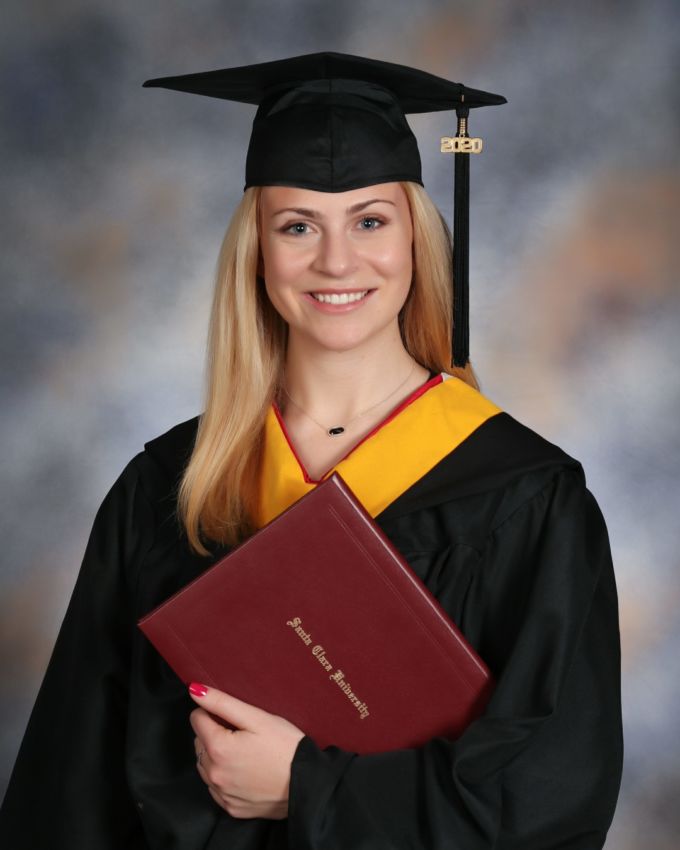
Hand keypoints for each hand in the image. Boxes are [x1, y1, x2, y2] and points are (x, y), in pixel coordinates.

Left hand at [189, 682, 305, 819]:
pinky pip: (216, 787)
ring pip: (205, 765)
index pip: (197, 719)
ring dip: (216, 755)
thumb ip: (223, 703)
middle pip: (199, 742)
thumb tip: (195, 690)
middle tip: (242, 732)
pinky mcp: (231, 807)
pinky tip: (244, 770)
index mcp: (218, 748)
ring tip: (244, 751)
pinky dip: (224, 776)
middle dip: (214, 733)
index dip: (214, 711)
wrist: (308, 784)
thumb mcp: (257, 717)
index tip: (233, 716)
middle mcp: (214, 773)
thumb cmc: (285, 746)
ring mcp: (221, 793)